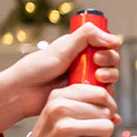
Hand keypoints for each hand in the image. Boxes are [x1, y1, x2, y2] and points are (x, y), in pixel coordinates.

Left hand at [0, 24, 121, 134]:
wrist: (23, 93)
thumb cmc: (37, 68)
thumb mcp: (63, 47)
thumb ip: (87, 35)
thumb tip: (113, 38)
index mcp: (81, 47)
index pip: (107, 44)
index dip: (109, 49)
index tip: (98, 55)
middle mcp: (85, 63)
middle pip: (112, 62)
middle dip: (110, 65)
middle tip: (98, 71)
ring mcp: (85, 81)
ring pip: (110, 80)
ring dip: (110, 80)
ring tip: (98, 82)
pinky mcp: (84, 98)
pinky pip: (102, 98)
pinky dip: (106, 99)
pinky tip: (102, 100)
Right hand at [0, 85, 116, 136]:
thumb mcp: (60, 113)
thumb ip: (84, 105)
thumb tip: (114, 110)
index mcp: (59, 96)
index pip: (100, 92)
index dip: (108, 105)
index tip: (104, 115)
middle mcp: (61, 108)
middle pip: (106, 111)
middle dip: (104, 124)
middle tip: (89, 134)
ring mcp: (66, 128)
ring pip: (107, 127)